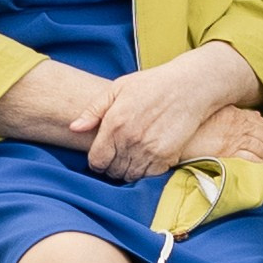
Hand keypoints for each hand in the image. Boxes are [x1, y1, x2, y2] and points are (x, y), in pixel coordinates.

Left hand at [83, 41, 262, 180]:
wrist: (189, 87)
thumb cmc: (151, 85)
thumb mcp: (117, 88)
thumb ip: (93, 110)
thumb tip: (74, 128)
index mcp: (115, 124)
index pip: (96, 161)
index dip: (96, 162)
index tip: (101, 156)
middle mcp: (130, 141)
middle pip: (112, 172)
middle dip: (110, 167)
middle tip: (115, 157)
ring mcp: (149, 151)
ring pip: (129, 176)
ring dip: (126, 171)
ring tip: (129, 158)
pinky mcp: (167, 157)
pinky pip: (149, 176)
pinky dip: (144, 173)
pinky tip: (145, 159)